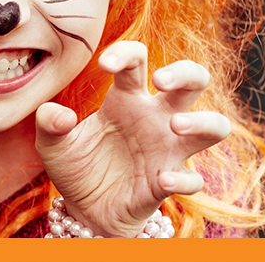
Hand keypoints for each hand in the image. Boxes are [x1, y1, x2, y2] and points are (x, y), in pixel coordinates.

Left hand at [36, 41, 230, 236]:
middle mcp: (155, 118)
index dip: (126, 54)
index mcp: (126, 100)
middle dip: (185, 73)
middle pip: (193, 80)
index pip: (137, 62)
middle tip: (160, 80)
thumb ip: (49, 124)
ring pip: (215, 126)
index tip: (105, 64)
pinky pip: (193, 179)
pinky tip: (162, 180)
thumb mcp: (51, 144)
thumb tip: (59, 114)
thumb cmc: (76, 166)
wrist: (84, 209)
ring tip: (175, 125)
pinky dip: (183, 179)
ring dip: (202, 122)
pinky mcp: (170, 182)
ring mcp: (168, 149)